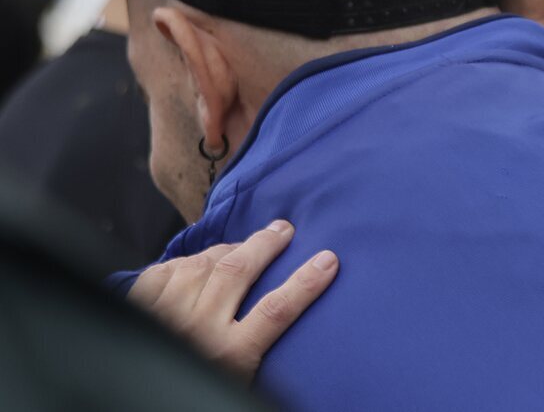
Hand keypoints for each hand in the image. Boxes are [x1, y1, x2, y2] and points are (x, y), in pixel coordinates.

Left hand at [128, 220, 338, 380]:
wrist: (135, 400)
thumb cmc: (191, 393)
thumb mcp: (238, 379)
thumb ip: (253, 348)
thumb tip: (280, 312)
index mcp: (229, 355)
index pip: (276, 310)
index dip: (305, 282)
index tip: (328, 260)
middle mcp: (197, 328)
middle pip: (239, 271)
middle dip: (266, 244)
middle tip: (284, 229)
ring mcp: (165, 313)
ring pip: (205, 263)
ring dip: (230, 248)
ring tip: (247, 242)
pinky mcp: (140, 305)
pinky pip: (169, 268)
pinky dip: (188, 261)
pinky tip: (199, 262)